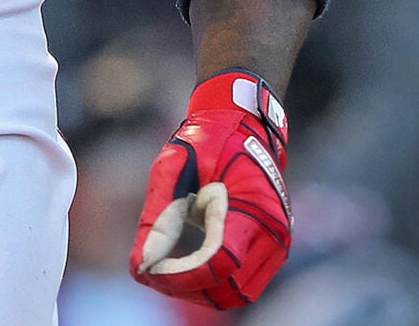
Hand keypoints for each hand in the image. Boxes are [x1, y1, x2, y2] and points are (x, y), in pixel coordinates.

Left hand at [131, 72, 293, 309]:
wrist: (245, 124)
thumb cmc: (208, 139)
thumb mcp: (174, 164)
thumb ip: (158, 215)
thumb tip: (140, 263)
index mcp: (255, 207)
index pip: (219, 265)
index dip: (180, 276)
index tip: (148, 268)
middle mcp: (275, 233)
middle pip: (226, 290)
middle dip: (184, 287)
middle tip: (150, 269)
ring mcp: (278, 245)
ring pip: (235, 295)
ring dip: (198, 291)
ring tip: (165, 269)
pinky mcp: (272, 252)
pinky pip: (241, 286)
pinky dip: (212, 285)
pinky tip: (185, 267)